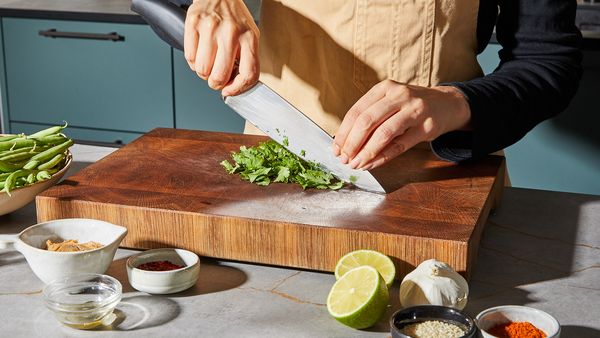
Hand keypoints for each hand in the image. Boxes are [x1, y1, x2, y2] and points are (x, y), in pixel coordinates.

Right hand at [184, 0, 259, 95]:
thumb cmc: (235, 18)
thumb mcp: (249, 37)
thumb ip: (247, 60)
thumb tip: (234, 85)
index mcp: (249, 37)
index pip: (248, 74)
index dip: (237, 89)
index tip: (229, 91)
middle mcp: (231, 32)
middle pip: (220, 76)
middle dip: (216, 83)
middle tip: (216, 78)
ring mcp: (210, 27)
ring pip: (202, 70)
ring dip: (203, 72)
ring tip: (208, 62)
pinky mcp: (193, 23)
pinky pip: (189, 57)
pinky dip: (193, 61)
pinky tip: (200, 53)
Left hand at [332, 80, 470, 169]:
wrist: (447, 103)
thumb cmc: (410, 106)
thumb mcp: (390, 101)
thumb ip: (370, 116)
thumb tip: (344, 141)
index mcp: (384, 87)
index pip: (357, 111)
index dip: (344, 132)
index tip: (336, 148)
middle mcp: (399, 95)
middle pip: (367, 121)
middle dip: (352, 143)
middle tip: (344, 159)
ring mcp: (415, 110)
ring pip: (383, 133)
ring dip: (366, 152)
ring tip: (356, 164)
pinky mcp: (426, 127)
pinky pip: (400, 145)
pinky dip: (383, 157)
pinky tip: (372, 164)